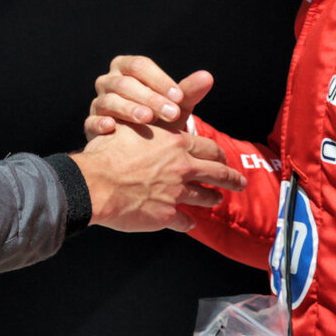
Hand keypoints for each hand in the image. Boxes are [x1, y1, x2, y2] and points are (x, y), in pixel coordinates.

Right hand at [72, 121, 244, 231]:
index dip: (218, 154)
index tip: (223, 158)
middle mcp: (182, 167)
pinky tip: (190, 223)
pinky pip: (183, 220)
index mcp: (176, 143)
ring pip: (203, 197)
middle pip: (215, 173)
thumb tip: (162, 111)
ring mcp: (175, 192)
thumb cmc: (109, 149)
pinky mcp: (165, 215)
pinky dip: (188, 222)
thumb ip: (154, 120)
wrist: (96, 181)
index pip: (208, 148)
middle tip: (239, 182)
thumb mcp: (134, 121)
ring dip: (212, 199)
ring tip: (217, 200)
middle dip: (230, 178)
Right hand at [87, 54, 213, 138]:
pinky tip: (112, 128)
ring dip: (128, 109)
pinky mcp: (90, 123)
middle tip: (171, 113)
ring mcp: (98, 102)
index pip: (140, 66)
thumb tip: (208, 77)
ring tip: (147, 120)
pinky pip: (91, 120)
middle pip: (125, 83)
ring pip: (109, 100)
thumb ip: (187, 92)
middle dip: (149, 97)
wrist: (137, 145)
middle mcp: (109, 82)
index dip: (159, 80)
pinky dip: (100, 123)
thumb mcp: (173, 105)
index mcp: (127, 69)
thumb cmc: (158, 118)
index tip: (178, 97)